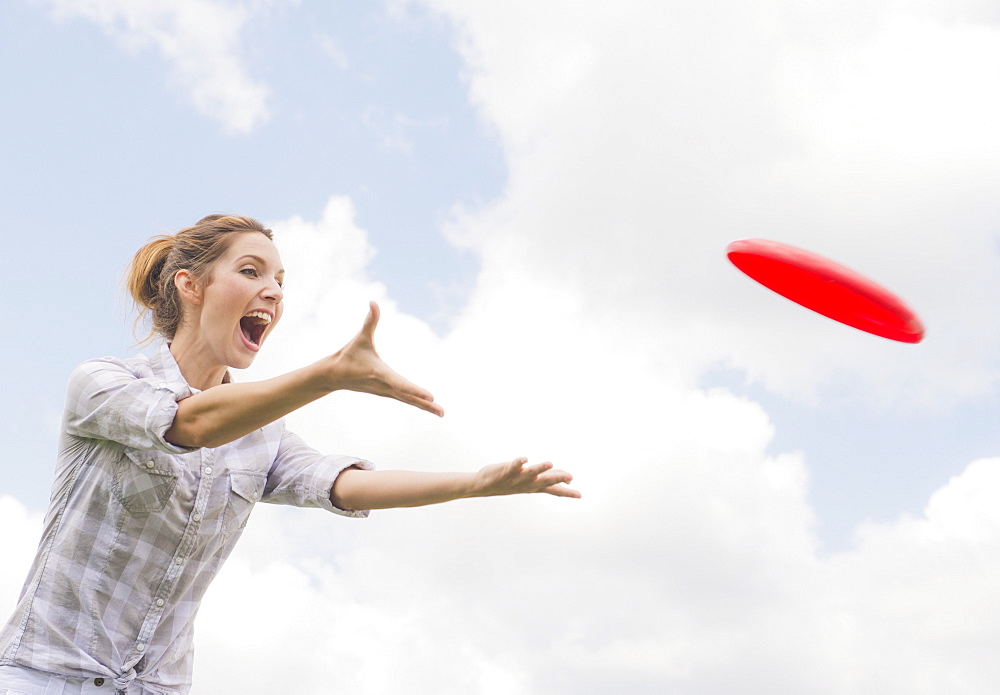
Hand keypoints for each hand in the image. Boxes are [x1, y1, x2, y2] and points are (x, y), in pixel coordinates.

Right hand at [328, 301, 443, 416]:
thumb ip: (369, 320)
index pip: (401, 383)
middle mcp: (385, 385)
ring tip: (441, 413)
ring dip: (425, 407)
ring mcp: (385, 391)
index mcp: (380, 373)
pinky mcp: (385, 393)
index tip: (430, 396)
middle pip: (408, 396)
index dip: (415, 389)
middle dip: (425, 404)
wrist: (333, 375)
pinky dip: (417, 403)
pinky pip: (404, 399)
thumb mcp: (360, 337)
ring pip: (408, 400)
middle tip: (442, 412)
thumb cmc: (348, 354)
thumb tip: (373, 302)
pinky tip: (428, 407)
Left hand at [472, 457, 580, 498]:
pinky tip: (525, 458)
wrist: (484, 486)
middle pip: (545, 482)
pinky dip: (519, 463)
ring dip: (540, 469)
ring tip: (550, 463)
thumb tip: (565, 477)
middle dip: (557, 479)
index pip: (554, 491)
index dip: (567, 493)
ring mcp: (517, 479)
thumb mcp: (531, 482)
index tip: (580, 496)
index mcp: (535, 486)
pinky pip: (513, 467)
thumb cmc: (512, 482)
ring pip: (530, 474)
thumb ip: (548, 478)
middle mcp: (527, 484)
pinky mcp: (506, 472)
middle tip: (570, 477)